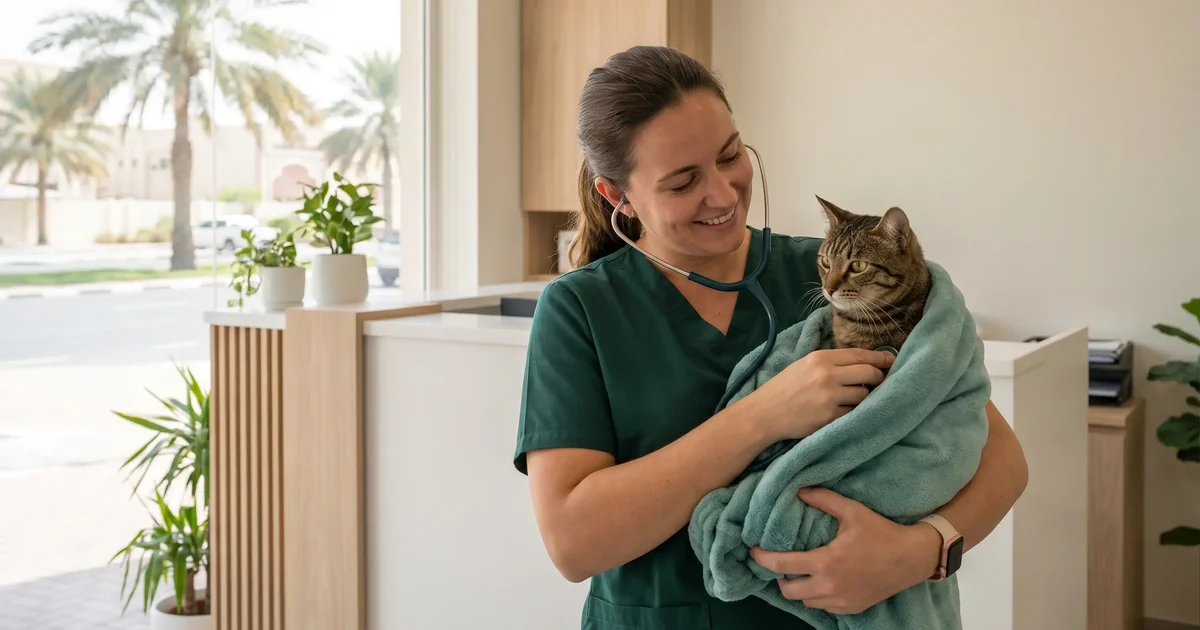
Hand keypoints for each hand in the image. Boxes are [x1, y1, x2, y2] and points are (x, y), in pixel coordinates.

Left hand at [749, 487, 940, 614]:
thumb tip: (798, 489)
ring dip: (798, 588)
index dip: (763, 558)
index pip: (782, 565)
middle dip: (779, 577)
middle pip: (788, 591)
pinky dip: (816, 597)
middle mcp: (830, 587)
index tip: (754, 550)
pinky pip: (823, 607)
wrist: (912, 558)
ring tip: (800, 571)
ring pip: (805, 601)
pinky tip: (821, 581)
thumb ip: (824, 499)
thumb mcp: (853, 511)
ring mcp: (841, 602)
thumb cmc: (882, 532)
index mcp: (826, 563)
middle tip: (780, 562)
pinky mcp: (852, 609)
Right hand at [753, 349, 893, 442]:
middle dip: (878, 378)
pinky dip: (853, 412)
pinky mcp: (829, 417)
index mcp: (820, 358)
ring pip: (864, 394)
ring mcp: (829, 397)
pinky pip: (854, 412)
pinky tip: (844, 411)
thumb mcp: (804, 365)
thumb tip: (862, 363)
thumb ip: (830, 363)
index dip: (880, 358)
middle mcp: (827, 375)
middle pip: (868, 373)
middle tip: (879, 382)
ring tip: (851, 399)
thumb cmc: (784, 388)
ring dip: (863, 397)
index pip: (860, 354)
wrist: (764, 413)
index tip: (892, 360)